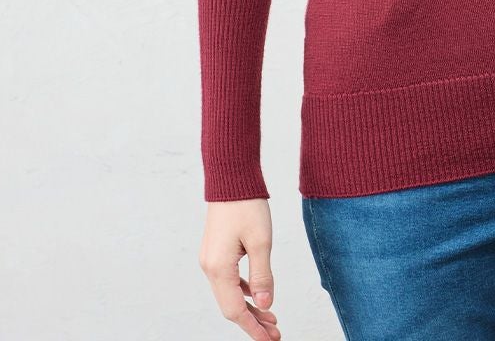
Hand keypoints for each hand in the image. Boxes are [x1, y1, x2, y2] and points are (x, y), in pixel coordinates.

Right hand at [199, 198, 280, 339]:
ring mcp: (211, 260)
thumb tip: (266, 305)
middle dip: (253, 322)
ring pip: (230, 293)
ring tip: (272, 317)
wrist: (231, 179)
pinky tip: (259, 295)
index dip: (253, 328)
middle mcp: (210, 268)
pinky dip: (244, 290)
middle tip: (275, 332)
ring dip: (250, 307)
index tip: (270, 340)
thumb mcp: (261, 241)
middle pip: (231, 306)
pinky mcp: (216, 252)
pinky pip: (229, 280)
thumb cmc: (246, 205)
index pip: (235, 311)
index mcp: (219, 269)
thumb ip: (263, 276)